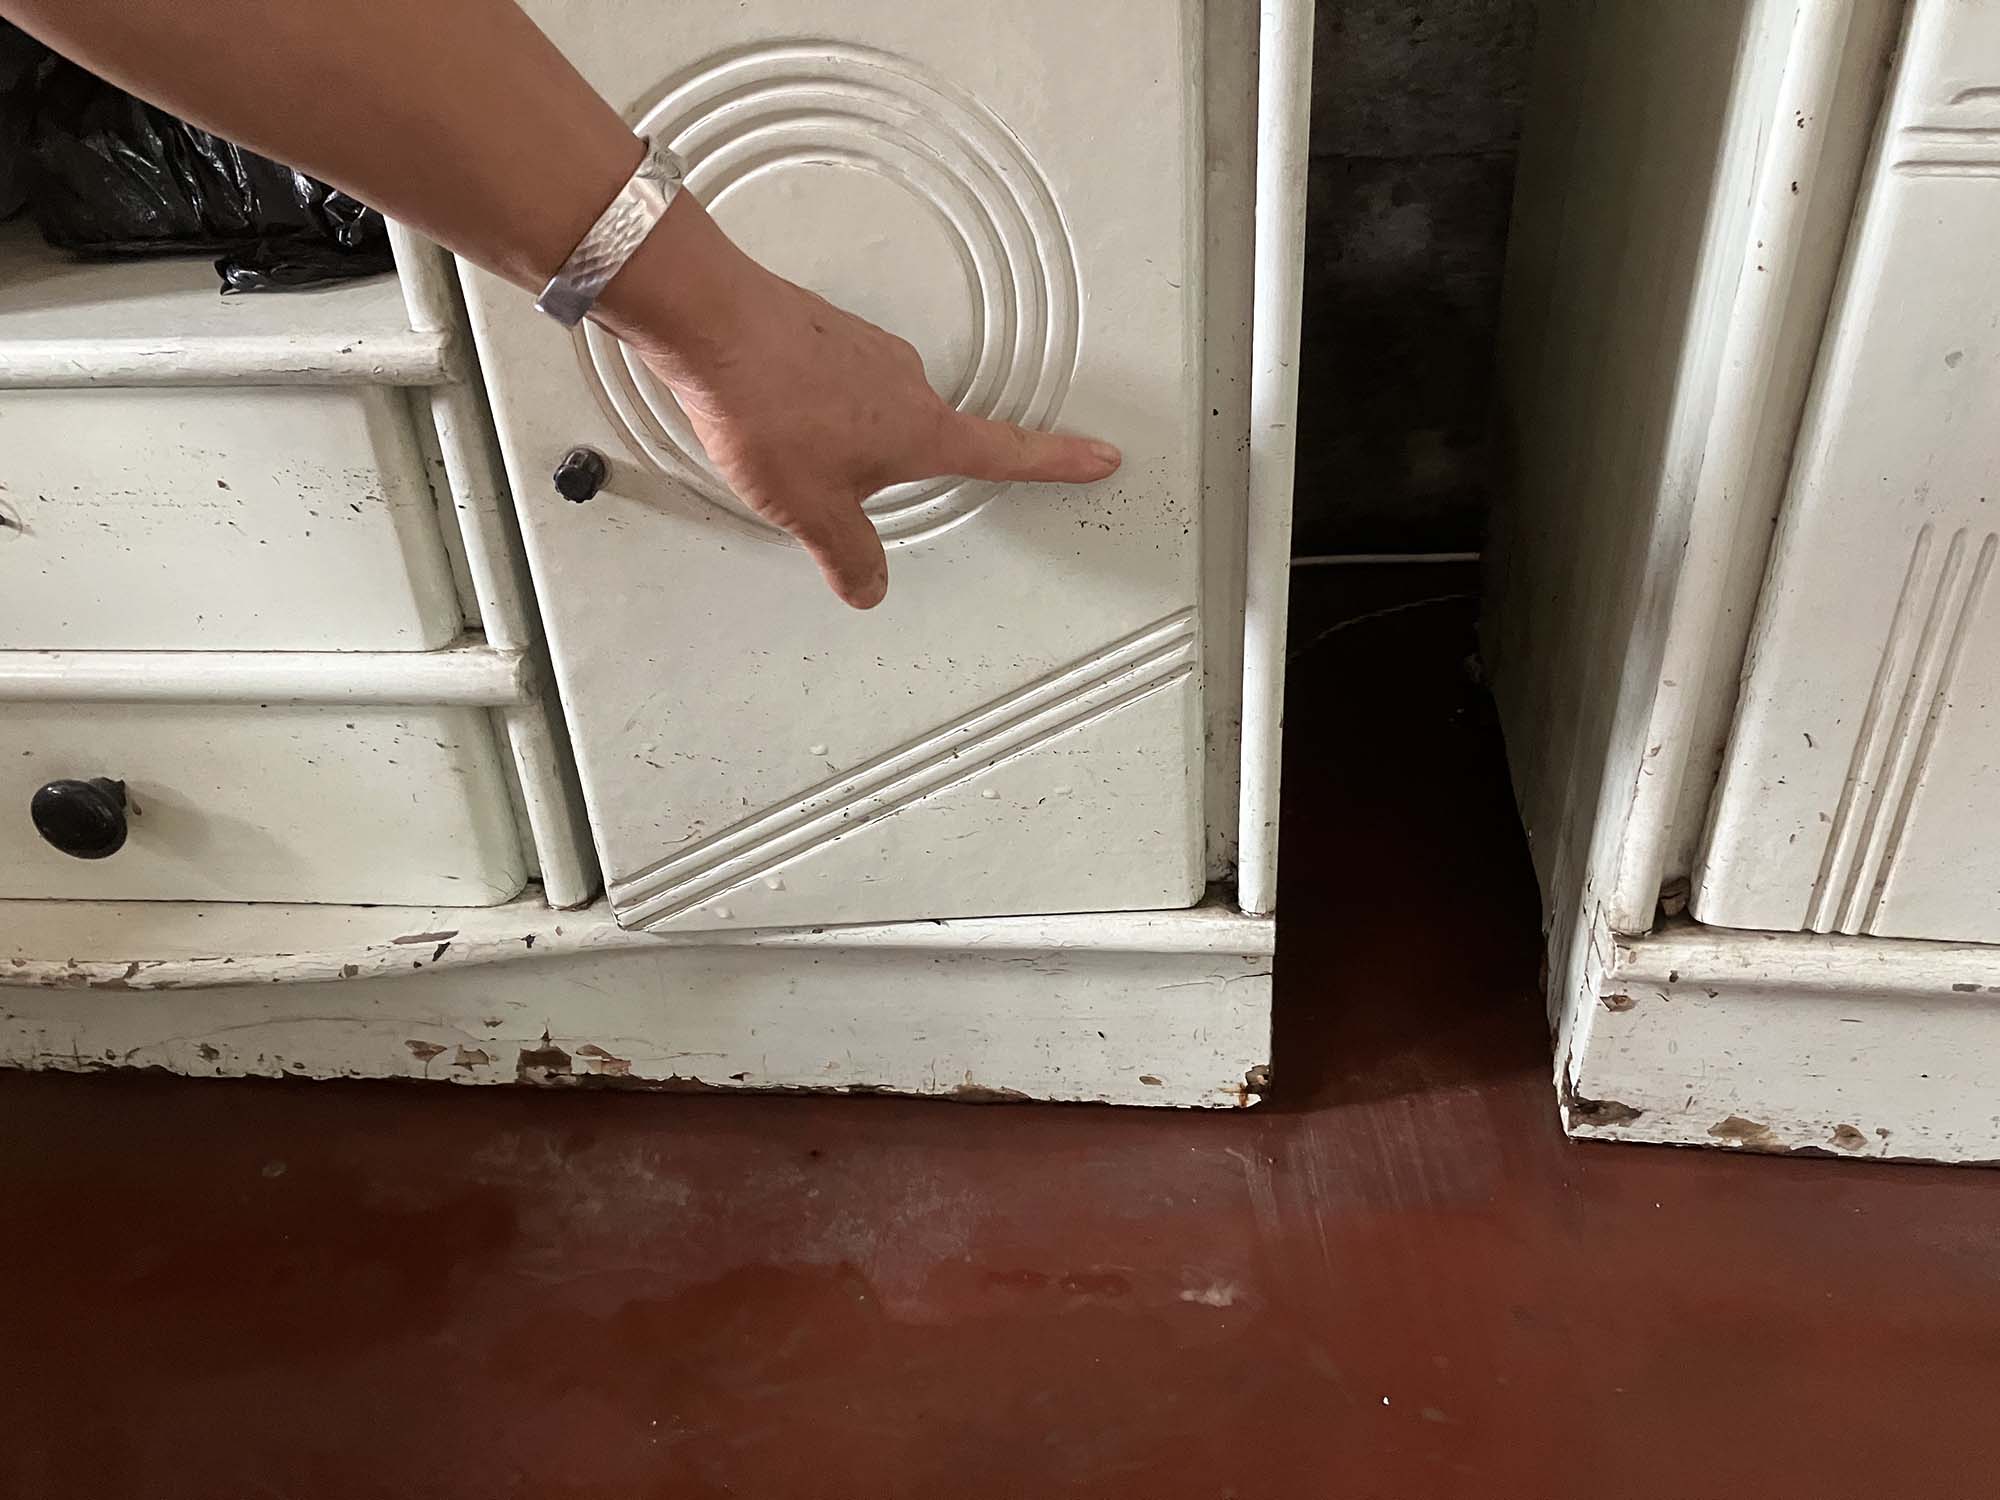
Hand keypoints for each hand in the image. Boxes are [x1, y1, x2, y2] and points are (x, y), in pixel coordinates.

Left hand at [603, 200, 1120, 608]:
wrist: (711, 322)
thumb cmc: (769, 407)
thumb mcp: (811, 510)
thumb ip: (849, 554)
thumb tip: (869, 586)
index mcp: (922, 433)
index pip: (1008, 453)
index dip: (1060, 461)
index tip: (1101, 455)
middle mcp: (906, 384)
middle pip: (922, 438)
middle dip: (885, 470)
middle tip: (833, 489)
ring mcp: (866, 350)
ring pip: (871, 409)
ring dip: (839, 436)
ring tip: (783, 450)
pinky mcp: (824, 332)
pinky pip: (831, 382)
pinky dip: (809, 406)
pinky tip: (769, 416)